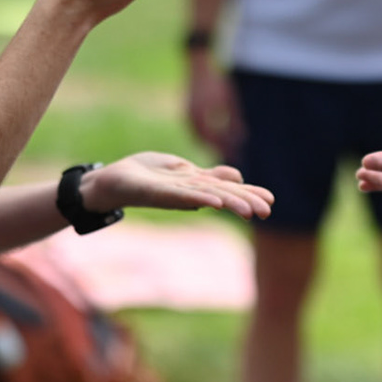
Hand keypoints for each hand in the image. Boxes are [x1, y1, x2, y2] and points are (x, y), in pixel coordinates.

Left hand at [82, 152, 272, 221]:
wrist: (110, 182)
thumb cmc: (146, 175)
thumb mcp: (182, 170)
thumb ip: (208, 174)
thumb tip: (237, 176)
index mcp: (195, 184)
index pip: (228, 187)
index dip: (249, 193)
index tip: (272, 201)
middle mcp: (187, 192)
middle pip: (220, 194)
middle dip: (244, 202)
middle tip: (267, 212)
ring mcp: (171, 193)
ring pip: (205, 196)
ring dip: (227, 203)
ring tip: (248, 211)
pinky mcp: (153, 193)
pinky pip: (178, 196)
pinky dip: (196, 199)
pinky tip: (212, 203)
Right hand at [185, 57, 241, 154]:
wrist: (199, 66)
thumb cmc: (217, 81)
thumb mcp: (229, 100)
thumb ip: (234, 119)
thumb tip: (241, 138)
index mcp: (203, 113)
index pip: (215, 137)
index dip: (226, 146)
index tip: (236, 153)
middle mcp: (192, 116)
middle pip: (204, 141)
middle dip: (217, 149)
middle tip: (229, 156)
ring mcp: (186, 115)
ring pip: (197, 138)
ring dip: (209, 146)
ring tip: (222, 152)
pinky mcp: (185, 113)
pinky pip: (193, 131)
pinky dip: (202, 138)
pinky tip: (212, 141)